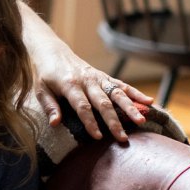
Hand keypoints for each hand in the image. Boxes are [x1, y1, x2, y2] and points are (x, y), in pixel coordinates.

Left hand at [32, 45, 151, 141]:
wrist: (53, 52)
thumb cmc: (45, 75)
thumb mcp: (40, 90)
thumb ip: (50, 106)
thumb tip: (56, 123)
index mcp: (70, 85)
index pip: (82, 106)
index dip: (90, 122)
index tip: (98, 136)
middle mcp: (87, 80)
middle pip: (103, 102)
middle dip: (113, 120)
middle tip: (122, 137)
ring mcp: (98, 78)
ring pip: (117, 93)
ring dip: (130, 107)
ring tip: (141, 120)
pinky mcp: (104, 77)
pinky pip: (122, 85)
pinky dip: (136, 93)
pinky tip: (149, 101)